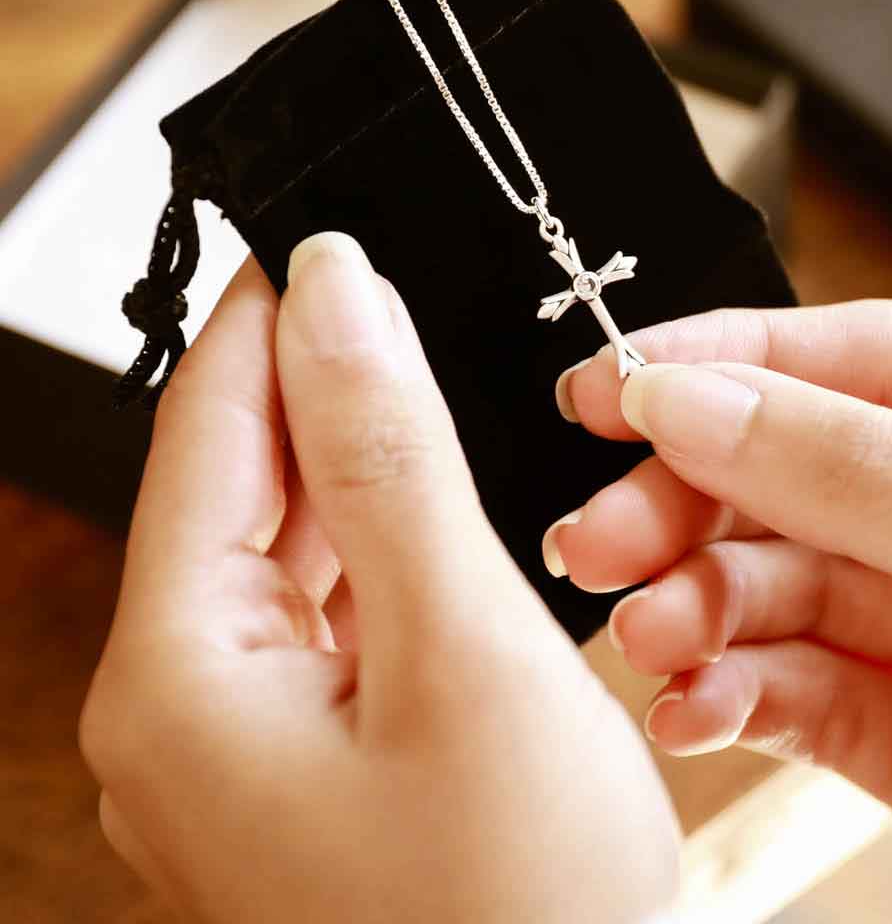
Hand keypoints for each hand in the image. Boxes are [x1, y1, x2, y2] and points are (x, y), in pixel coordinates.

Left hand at [81, 236, 678, 923]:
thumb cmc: (520, 905)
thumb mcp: (461, 640)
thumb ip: (387, 451)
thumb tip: (335, 293)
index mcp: (179, 674)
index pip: (208, 428)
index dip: (270, 317)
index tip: (325, 227)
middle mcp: (183, 709)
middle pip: (242, 485)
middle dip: (326, 387)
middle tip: (411, 299)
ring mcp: (243, 741)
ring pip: (291, 546)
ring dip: (362, 467)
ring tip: (438, 397)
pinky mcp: (307, 758)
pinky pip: (328, 613)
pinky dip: (383, 550)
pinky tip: (441, 520)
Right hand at [552, 301, 891, 923]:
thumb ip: (872, 476)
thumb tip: (701, 398)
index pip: (877, 362)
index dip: (737, 363)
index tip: (618, 381)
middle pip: (809, 474)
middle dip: (695, 501)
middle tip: (599, 531)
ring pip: (790, 589)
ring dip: (700, 608)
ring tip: (645, 634)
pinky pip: (804, 697)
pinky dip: (735, 698)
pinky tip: (694, 711)